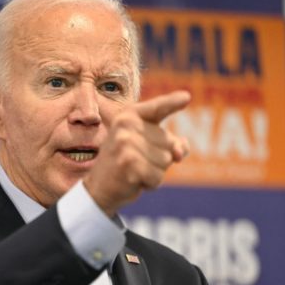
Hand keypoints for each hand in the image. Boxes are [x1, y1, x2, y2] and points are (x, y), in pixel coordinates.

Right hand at [83, 91, 190, 216]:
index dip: (172, 102)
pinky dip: (151, 183)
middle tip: (137, 161)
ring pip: (166, 161)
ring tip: (135, 170)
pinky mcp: (129, 164)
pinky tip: (134, 180)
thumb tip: (180, 152)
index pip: (157, 108)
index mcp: (129, 116)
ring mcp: (126, 144)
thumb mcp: (146, 145)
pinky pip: (158, 176)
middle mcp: (126, 126)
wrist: (98, 187)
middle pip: (170, 143)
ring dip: (156, 171)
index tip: (186, 97)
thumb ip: (170, 143)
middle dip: (161, 158)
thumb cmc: (126, 163)